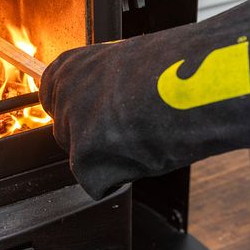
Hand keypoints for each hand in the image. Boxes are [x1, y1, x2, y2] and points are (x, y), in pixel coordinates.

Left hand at [39, 0, 249, 198]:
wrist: (193, 83)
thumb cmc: (176, 68)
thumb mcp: (130, 66)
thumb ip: (106, 84)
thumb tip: (109, 104)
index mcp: (69, 66)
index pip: (56, 102)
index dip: (87, 115)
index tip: (106, 118)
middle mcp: (62, 93)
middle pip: (68, 134)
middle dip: (97, 140)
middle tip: (133, 131)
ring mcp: (70, 124)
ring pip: (84, 159)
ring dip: (112, 157)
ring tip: (145, 138)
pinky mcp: (83, 157)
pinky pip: (98, 183)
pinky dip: (121, 178)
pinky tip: (144, 156)